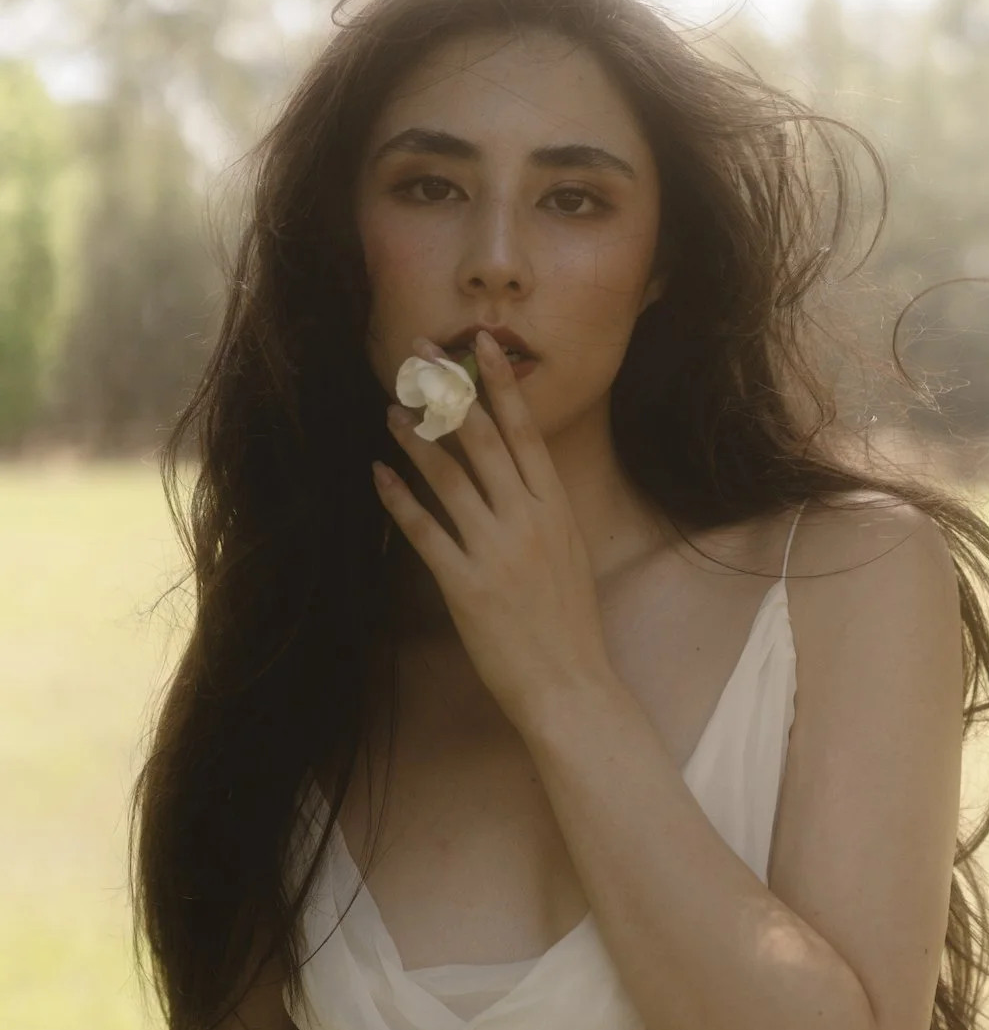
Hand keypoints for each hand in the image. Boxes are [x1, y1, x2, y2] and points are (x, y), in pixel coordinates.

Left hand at [374, 329, 615, 731]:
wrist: (569, 683)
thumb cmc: (569, 625)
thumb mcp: (569, 554)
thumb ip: (543, 513)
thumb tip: (520, 478)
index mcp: (555, 509)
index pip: (526, 432)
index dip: (502, 385)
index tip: (483, 346)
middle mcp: (527, 520)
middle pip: (484, 440)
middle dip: (450, 392)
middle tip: (420, 355)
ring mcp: (496, 551)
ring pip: (449, 477)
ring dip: (416, 438)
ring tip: (390, 409)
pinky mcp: (465, 585)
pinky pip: (425, 531)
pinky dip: (398, 499)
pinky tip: (378, 474)